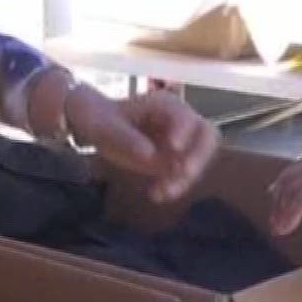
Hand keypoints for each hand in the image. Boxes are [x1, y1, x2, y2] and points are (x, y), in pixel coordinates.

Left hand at [63, 85, 219, 203]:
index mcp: (165, 106)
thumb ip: (127, 139)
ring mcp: (180, 141)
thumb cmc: (102, 120)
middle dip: (199, 157)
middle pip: (206, 136)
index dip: (185, 132)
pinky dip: (174, 186)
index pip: (186, 117)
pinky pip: (183, 175)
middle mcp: (179, 122)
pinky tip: (156, 195)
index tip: (174, 148)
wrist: (95, 126)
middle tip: (185, 173)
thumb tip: (150, 155)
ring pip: (197, 159)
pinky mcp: (174, 160)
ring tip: (161, 192)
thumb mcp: (107, 128)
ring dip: (184, 178)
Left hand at [267, 134, 301, 237]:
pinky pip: (301, 199)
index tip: (280, 193)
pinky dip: (290, 214)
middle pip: (293, 176)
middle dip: (281, 197)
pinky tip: (286, 227)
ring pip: (293, 188)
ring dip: (282, 210)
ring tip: (279, 228)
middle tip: (276, 217)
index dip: (291, 179)